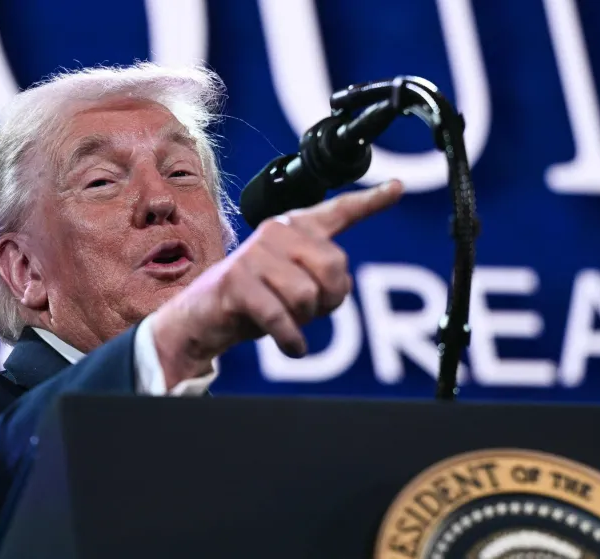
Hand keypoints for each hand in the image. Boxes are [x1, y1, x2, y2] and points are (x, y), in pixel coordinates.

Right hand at [152, 180, 404, 386]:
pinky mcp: (237, 281)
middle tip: (309, 311)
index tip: (397, 188)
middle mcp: (276, 231)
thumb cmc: (255, 299)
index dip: (371, 201)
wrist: (202, 316)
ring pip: (307, 295)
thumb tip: (340, 284)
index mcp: (295, 228)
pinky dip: (291, 339)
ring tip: (287, 320)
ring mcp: (254, 253)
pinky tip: (292, 346)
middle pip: (334, 266)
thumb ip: (324, 276)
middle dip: (329, 298)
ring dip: (304, 320)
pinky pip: (281, 316)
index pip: (339, 211)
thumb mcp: (295, 284)